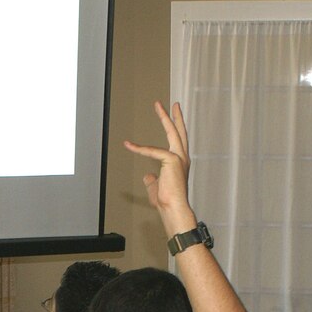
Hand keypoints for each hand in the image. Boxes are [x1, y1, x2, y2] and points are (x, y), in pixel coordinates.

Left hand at [122, 101, 196, 235]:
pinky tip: (129, 145)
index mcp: (179, 162)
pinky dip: (141, 149)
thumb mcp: (155, 187)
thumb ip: (152, 180)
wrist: (172, 208)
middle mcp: (182, 157)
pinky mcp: (172, 160)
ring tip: (158, 105)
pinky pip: (154, 151)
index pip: (178, 141)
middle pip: (179, 131)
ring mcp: (179, 158)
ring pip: (172, 132)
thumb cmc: (166, 201)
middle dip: (174, 116)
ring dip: (164, 118)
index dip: (175, 127)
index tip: (173, 115)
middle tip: (172, 103)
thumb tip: (147, 176)